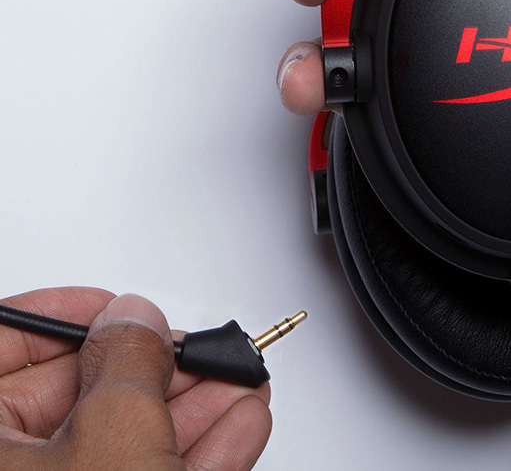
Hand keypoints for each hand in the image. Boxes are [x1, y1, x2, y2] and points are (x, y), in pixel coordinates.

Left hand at [0, 289, 270, 470]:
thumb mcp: (110, 435)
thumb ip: (128, 359)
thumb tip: (135, 320)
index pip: (4, 345)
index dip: (66, 316)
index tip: (114, 306)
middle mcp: (5, 468)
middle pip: (74, 396)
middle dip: (156, 369)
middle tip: (196, 351)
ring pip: (117, 441)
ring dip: (190, 408)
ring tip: (239, 382)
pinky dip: (193, 454)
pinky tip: (237, 427)